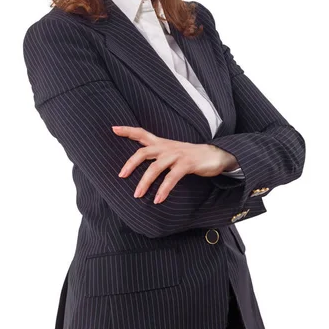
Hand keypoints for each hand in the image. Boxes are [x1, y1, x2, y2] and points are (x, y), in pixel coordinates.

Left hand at [112, 126, 238, 203]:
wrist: (215, 155)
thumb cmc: (191, 156)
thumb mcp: (172, 152)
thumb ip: (159, 155)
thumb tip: (142, 165)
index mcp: (162, 143)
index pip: (142, 133)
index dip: (128, 130)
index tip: (114, 128)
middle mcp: (167, 147)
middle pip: (143, 152)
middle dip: (130, 163)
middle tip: (121, 176)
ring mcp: (177, 155)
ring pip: (155, 167)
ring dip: (145, 182)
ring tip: (137, 195)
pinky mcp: (187, 164)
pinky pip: (171, 178)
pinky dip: (163, 189)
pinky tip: (158, 199)